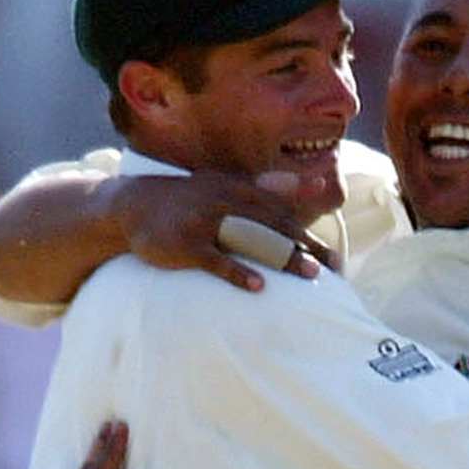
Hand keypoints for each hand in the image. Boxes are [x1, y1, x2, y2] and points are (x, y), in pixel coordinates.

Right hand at [110, 170, 340, 291]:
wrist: (133, 205)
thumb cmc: (188, 198)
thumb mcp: (226, 184)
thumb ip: (269, 186)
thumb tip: (311, 184)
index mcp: (238, 189)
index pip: (282, 214)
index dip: (309, 236)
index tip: (334, 259)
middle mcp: (225, 201)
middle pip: (274, 227)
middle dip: (304, 248)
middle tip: (330, 271)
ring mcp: (204, 222)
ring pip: (251, 240)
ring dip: (282, 256)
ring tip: (310, 274)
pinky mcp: (185, 244)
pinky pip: (215, 260)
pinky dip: (237, 272)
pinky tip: (258, 285)